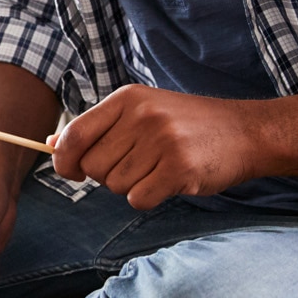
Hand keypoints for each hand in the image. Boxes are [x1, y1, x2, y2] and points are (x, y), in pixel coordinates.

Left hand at [51, 85, 260, 209]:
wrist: (246, 132)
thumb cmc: (187, 125)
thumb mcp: (142, 112)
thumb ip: (98, 128)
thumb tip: (51, 145)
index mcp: (127, 98)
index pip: (74, 134)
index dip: (64, 159)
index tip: (71, 171)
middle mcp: (142, 116)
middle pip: (93, 166)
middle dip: (107, 175)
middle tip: (137, 165)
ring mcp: (162, 141)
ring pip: (115, 186)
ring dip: (132, 186)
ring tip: (159, 168)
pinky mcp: (179, 168)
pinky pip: (138, 200)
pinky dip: (149, 198)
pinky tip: (169, 181)